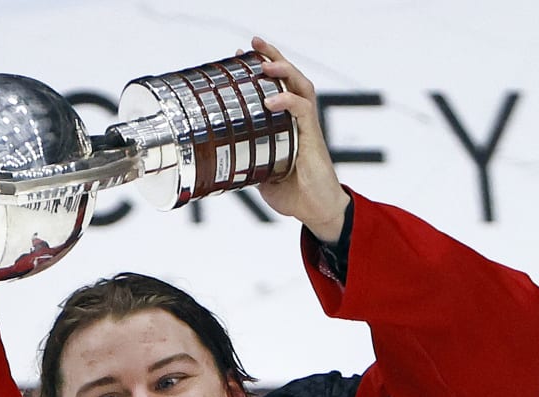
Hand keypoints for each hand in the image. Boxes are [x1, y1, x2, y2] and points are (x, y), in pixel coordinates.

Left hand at [251, 36, 350, 243]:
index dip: (260, 69)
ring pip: (300, 86)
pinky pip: (302, 110)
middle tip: (254, 44)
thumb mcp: (262, 173)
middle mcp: (299, 120)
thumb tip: (222, 157)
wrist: (317, 211)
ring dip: (283, 71)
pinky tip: (270, 100)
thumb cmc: (295, 193)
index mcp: (287, 124)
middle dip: (272, 57)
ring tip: (264, 64)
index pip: (276, 87)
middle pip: (290, 77)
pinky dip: (286, 102)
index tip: (240, 56)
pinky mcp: (313, 138)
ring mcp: (308, 126)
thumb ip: (249, 159)